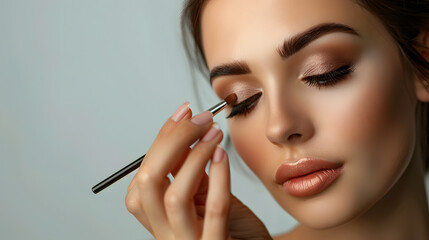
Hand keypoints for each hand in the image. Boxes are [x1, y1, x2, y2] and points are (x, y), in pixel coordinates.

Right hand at [125, 103, 271, 239]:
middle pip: (149, 183)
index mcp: (157, 218)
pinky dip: (219, 175)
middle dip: (172, 142)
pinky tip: (222, 154)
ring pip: (176, 196)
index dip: (161, 140)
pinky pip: (215, 208)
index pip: (143, 176)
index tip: (183, 114)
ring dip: (195, 155)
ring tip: (213, 132)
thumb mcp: (201, 196)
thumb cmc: (229, 227)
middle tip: (197, 120)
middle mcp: (166, 234)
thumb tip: (182, 132)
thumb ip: (186, 171)